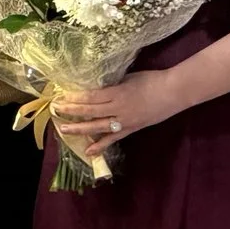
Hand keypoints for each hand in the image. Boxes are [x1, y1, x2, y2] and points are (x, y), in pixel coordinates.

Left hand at [54, 71, 183, 156]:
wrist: (174, 92)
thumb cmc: (152, 80)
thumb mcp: (128, 77)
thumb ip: (112, 84)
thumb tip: (96, 87)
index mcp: (117, 92)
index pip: (91, 97)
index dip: (75, 98)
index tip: (60, 97)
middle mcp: (118, 108)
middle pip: (90, 111)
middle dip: (71, 111)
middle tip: (55, 110)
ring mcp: (125, 121)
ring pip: (98, 126)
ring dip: (79, 129)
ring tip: (63, 129)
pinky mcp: (131, 129)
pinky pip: (113, 138)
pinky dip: (101, 145)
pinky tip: (88, 151)